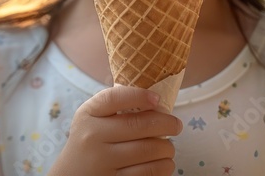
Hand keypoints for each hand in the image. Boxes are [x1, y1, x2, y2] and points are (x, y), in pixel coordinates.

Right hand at [48, 85, 182, 175]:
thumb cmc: (89, 143)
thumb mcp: (91, 120)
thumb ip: (114, 109)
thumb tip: (157, 103)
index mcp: (88, 116)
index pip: (114, 98)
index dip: (139, 96)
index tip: (157, 99)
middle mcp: (92, 137)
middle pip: (138, 125)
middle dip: (166, 124)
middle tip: (176, 125)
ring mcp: (103, 161)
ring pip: (149, 150)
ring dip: (167, 148)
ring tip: (168, 147)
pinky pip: (149, 172)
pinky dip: (163, 166)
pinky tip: (163, 162)